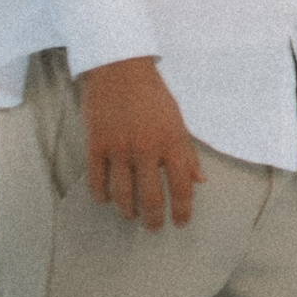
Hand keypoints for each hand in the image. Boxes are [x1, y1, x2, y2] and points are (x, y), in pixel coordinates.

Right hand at [79, 57, 203, 229]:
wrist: (119, 68)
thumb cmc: (152, 94)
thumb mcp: (178, 121)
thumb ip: (188, 152)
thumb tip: (200, 180)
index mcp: (171, 142)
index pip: (182, 187)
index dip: (183, 209)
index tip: (181, 221)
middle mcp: (146, 148)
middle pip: (151, 198)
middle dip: (155, 219)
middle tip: (154, 227)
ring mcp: (119, 148)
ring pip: (123, 195)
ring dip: (128, 212)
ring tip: (132, 216)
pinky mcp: (96, 144)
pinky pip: (97, 181)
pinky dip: (102, 196)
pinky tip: (107, 200)